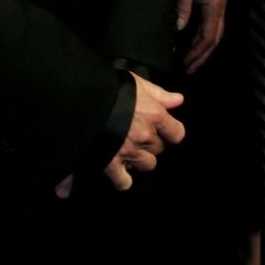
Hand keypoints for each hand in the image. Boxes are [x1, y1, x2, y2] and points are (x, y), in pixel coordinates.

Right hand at [103, 73, 183, 191]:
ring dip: (140, 159)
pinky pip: (123, 182)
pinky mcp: (111, 163)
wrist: (86, 99)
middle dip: (152, 142)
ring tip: (130, 149)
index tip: (163, 129)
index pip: (177, 134)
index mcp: (156, 116)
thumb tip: (179, 100)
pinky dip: (122, 179)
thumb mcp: (140, 83)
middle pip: (159, 149)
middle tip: (139, 133)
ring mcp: (129, 152)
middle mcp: (146, 137)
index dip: (171, 132)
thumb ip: (161, 94)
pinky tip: (119, 171)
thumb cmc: (114, 87)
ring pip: (147, 165)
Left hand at [176, 0, 225, 74]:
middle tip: (189, 70)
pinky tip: (195, 45)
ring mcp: (220, 9)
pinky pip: (212, 28)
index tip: (185, 63)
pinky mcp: (216, 7)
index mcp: (215, 8)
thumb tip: (179, 28)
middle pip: (214, 40)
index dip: (197, 52)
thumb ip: (183, 7)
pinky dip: (204, 40)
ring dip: (204, 51)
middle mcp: (220, 12)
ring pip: (215, 36)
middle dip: (202, 57)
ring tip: (192, 62)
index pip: (207, 36)